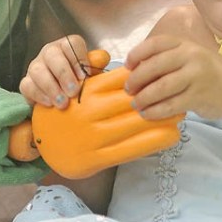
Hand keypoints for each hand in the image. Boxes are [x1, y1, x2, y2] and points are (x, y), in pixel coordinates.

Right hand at [20, 38, 110, 106]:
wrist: (63, 99)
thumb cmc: (79, 82)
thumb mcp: (90, 73)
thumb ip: (95, 65)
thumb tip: (104, 58)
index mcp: (67, 46)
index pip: (71, 43)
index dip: (79, 59)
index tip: (85, 76)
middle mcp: (50, 52)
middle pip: (52, 54)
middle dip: (63, 73)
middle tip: (73, 91)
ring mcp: (36, 66)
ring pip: (37, 69)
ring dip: (51, 87)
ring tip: (62, 103)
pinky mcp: (26, 82)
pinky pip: (27, 85)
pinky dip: (39, 95)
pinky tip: (50, 105)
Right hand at [30, 67, 182, 177]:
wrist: (39, 143)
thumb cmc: (64, 111)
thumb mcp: (74, 88)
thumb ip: (95, 76)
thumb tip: (115, 63)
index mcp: (86, 92)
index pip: (123, 81)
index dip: (146, 77)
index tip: (166, 74)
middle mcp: (90, 112)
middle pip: (132, 102)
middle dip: (159, 97)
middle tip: (182, 92)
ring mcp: (93, 136)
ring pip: (135, 125)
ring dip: (161, 119)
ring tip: (182, 113)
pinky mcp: (95, 158)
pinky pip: (130, 150)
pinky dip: (153, 142)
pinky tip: (171, 136)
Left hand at [125, 34, 221, 120]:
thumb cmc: (209, 73)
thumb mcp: (191, 57)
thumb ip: (169, 59)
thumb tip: (136, 71)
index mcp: (185, 43)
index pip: (155, 44)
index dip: (137, 53)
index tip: (127, 65)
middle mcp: (190, 56)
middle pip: (154, 66)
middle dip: (136, 79)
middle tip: (128, 90)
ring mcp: (195, 76)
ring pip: (160, 87)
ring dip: (143, 98)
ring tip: (136, 104)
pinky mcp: (198, 97)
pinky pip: (170, 105)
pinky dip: (155, 111)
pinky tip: (148, 114)